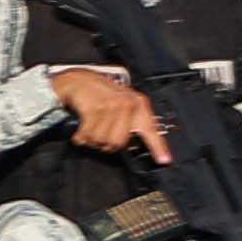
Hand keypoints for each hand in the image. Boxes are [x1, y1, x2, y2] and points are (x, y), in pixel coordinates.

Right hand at [47, 65, 164, 156]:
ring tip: (90, 129)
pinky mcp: (94, 108)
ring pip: (103, 140)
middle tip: (101, 134)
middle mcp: (127, 104)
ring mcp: (111, 106)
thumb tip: (135, 144)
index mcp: (138, 104)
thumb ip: (132, 121)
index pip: (151, 129)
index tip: (164, 160)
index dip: (158, 147)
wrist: (77, 80)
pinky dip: (81, 137)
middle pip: (119, 143)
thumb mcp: (122, 102)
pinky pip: (88, 134)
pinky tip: (81, 131)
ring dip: (92, 139)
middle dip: (106, 143)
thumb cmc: (99, 92)